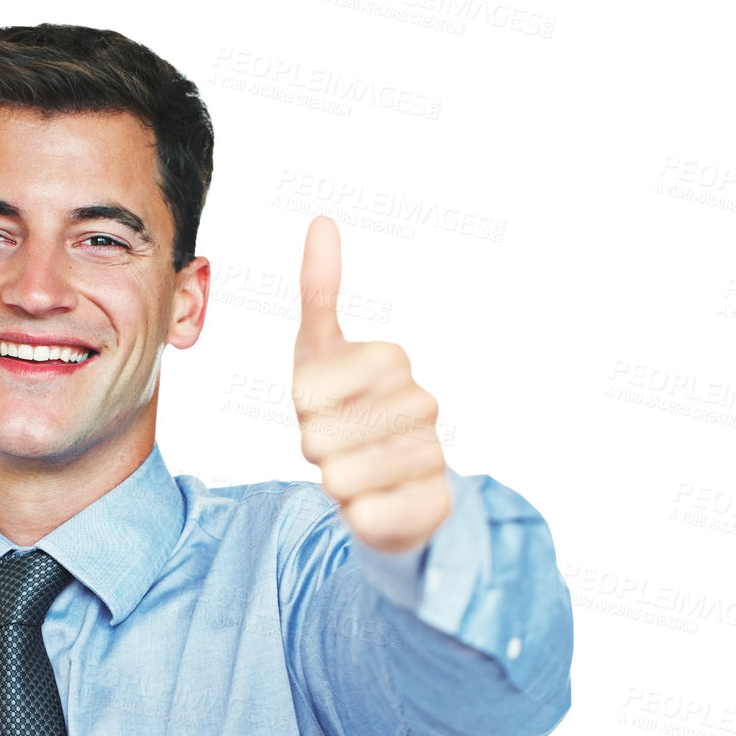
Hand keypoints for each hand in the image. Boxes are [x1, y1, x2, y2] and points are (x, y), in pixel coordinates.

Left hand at [292, 215, 449, 553]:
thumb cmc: (343, 413)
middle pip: (321, 436)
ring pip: (342, 478)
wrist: (379, 484)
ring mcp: (432, 454)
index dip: (302, 406)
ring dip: (333, 482)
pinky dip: (357, 515)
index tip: (317, 408)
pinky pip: (367, 515)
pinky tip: (374, 503)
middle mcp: (422, 402)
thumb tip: (322, 221)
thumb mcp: (318, 354)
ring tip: (353, 473)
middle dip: (314, 448)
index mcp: (392, 360)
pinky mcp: (433, 504)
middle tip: (335, 445)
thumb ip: (319, 292)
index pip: (310, 388)